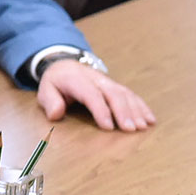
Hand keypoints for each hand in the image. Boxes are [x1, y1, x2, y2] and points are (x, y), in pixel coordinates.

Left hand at [37, 58, 155, 131]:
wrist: (66, 65)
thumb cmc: (56, 82)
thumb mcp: (45, 90)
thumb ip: (50, 102)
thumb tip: (56, 114)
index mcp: (77, 80)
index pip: (91, 95)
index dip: (101, 110)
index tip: (109, 127)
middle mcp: (97, 80)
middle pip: (113, 94)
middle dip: (123, 112)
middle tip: (131, 129)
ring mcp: (109, 82)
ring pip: (125, 94)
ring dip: (136, 110)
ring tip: (143, 126)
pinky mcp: (116, 87)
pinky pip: (132, 95)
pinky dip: (142, 107)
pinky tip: (150, 119)